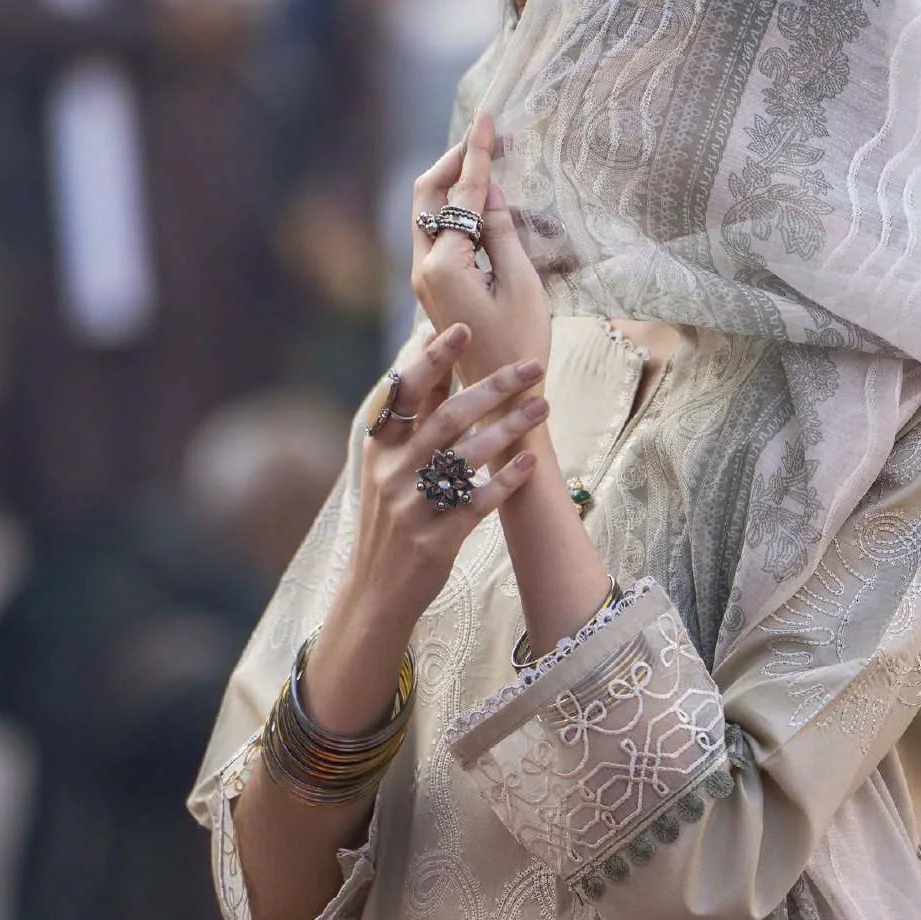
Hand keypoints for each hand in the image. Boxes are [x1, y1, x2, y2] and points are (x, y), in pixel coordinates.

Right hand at [314, 325, 547, 729]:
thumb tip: (427, 353)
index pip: (406, 392)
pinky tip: (531, 466)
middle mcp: (392, 472)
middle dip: (492, 387)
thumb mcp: (387, 466)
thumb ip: (412, 417)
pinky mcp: (436, 540)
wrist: (375, 592)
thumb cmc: (391, 517)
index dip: (433, 358)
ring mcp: (413, 507)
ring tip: (544, 407)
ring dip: (510, 428)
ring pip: (466, 456)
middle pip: (447, 417)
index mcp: (379, 447)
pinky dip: (506, 482)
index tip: (463, 328)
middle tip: (531, 365)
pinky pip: (477, 504)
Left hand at [411, 112, 550, 392]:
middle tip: (487, 138)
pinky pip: (440, 235)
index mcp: (444, 266)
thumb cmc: (521, 346)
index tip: (487, 117)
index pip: (460, 195)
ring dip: (456, 186)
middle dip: (454, 162)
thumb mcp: (522, 283)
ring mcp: (424, 280)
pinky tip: (485, 205)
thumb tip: (489, 190)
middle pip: (426, 195)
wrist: (503, 401)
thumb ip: (502, 231)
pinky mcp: (434, 288)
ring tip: (491, 165)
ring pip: (429, 214)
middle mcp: (423, 269)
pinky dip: (459, 213)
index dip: (477, 153)